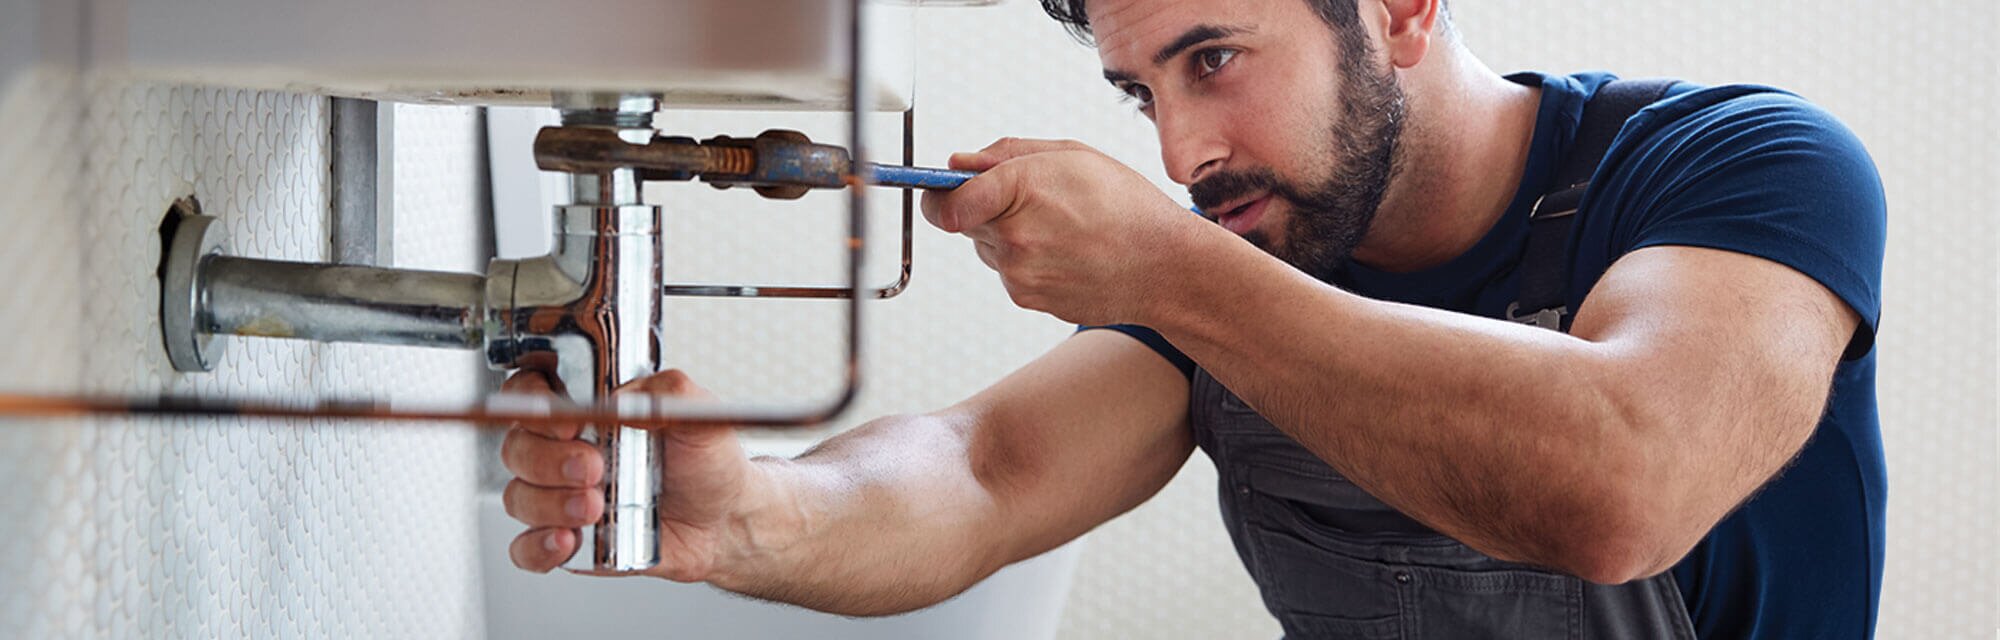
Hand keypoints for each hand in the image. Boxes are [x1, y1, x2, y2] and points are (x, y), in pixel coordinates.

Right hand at [499, 369, 758, 582]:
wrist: (725, 521)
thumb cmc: (707, 464)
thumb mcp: (701, 415)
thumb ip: (668, 391)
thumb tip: (623, 398)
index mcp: (589, 411)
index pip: (530, 392)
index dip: (531, 402)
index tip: (567, 421)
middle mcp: (566, 450)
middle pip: (517, 447)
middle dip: (548, 460)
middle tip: (593, 468)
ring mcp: (562, 497)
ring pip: (518, 497)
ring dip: (550, 504)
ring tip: (596, 506)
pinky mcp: (568, 539)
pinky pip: (526, 548)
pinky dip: (538, 546)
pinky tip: (569, 540)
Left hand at [920, 138, 1202, 325]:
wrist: (1165, 268)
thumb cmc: (1128, 207)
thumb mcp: (1073, 156)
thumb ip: (1006, 154)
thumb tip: (959, 163)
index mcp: (1021, 190)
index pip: (944, 202)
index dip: (936, 194)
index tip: (940, 189)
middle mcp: (1014, 237)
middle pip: (963, 221)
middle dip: (984, 207)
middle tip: (1032, 200)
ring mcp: (1019, 274)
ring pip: (987, 247)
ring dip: (1008, 235)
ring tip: (1061, 228)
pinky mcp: (1028, 299)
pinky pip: (1009, 272)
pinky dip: (1028, 261)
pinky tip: (1066, 252)